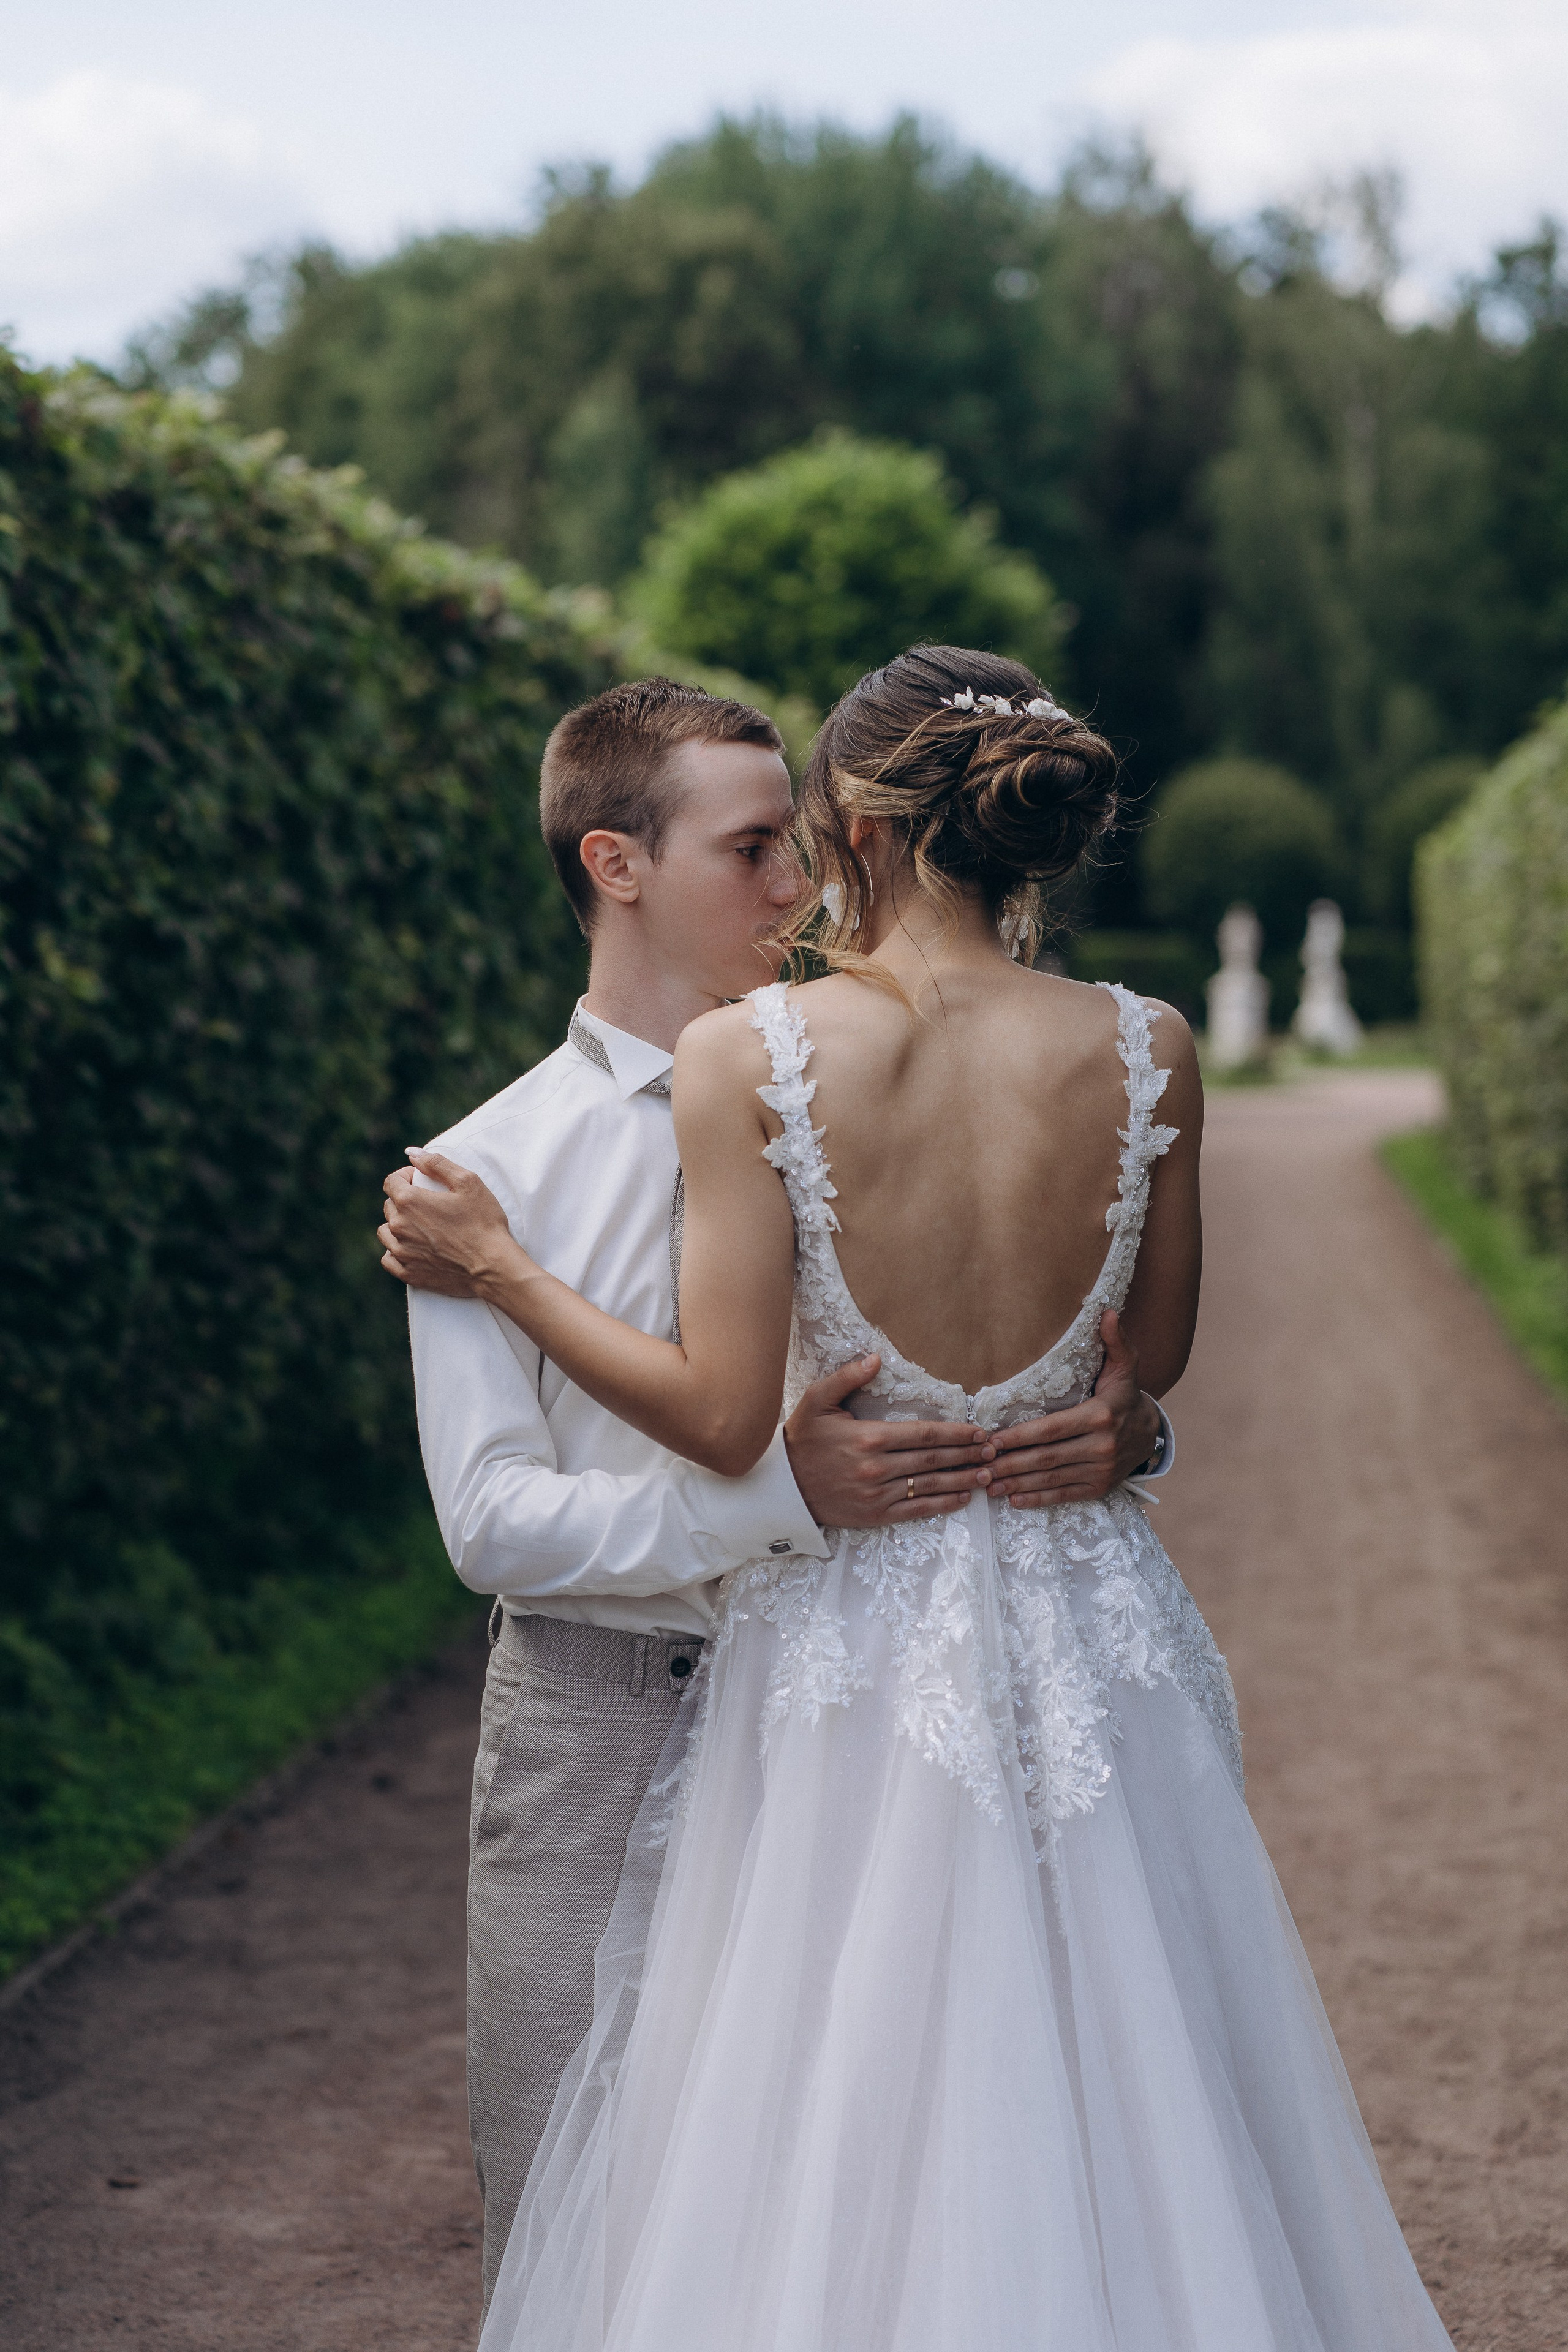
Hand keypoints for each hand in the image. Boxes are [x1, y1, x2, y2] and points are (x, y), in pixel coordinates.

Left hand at [378, 1150, 520, 1297]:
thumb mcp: (468, 1182)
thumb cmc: (483, 1222)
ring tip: (420, 1226)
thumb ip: (437, 1163)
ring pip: (386, 1232)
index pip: (391, 1181)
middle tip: (429, 1204)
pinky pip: (389, 1259)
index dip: (406, 1176)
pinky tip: (411, 1248)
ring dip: (398, 1226)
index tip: (421, 1180)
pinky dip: (396, 1252)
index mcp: (409, 1202)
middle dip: (405, 1200)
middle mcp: (399, 1227)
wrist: (493, 1266)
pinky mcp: (409, 1273)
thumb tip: (413, 1154)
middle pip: (390, 1206)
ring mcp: (402, 1252)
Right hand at [784, 1356, 996, 1525]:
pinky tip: (961, 1498)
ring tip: (986, 1474)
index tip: (979, 1431)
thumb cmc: (801, 1440)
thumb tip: (876, 1359)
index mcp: (868, 1437)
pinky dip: (941, 1504)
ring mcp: (877, 1494)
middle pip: (933, 1460)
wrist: (781, 1489)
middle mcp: (876, 1467)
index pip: (923, 1434)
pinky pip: (915, 1509)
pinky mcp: (874, 1515)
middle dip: (966, 1454)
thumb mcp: (816, 1401)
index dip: (955, 1433)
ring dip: (961, 1480)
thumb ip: (846, 1378)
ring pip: (929, 1485)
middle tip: (993, 1451)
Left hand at [986, 1311, 1160, 1508]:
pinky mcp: (1100, 1488)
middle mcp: (1101, 1447)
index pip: (1051, 1429)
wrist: (1150, 1432)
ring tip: (989, 1484)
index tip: (991, 1440)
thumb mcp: (1123, 1366)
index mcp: (1100, 1416)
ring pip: (1052, 1479)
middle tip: (979, 1466)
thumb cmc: (1124, 1395)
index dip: (1019, 1437)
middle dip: (1011, 1464)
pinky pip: (1064, 1495)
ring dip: (1017, 1484)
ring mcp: (1101, 1471)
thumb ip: (1114, 1341)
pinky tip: (1014, 1499)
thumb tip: (1106, 1311)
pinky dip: (1038, 1499)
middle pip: (1047, 1458)